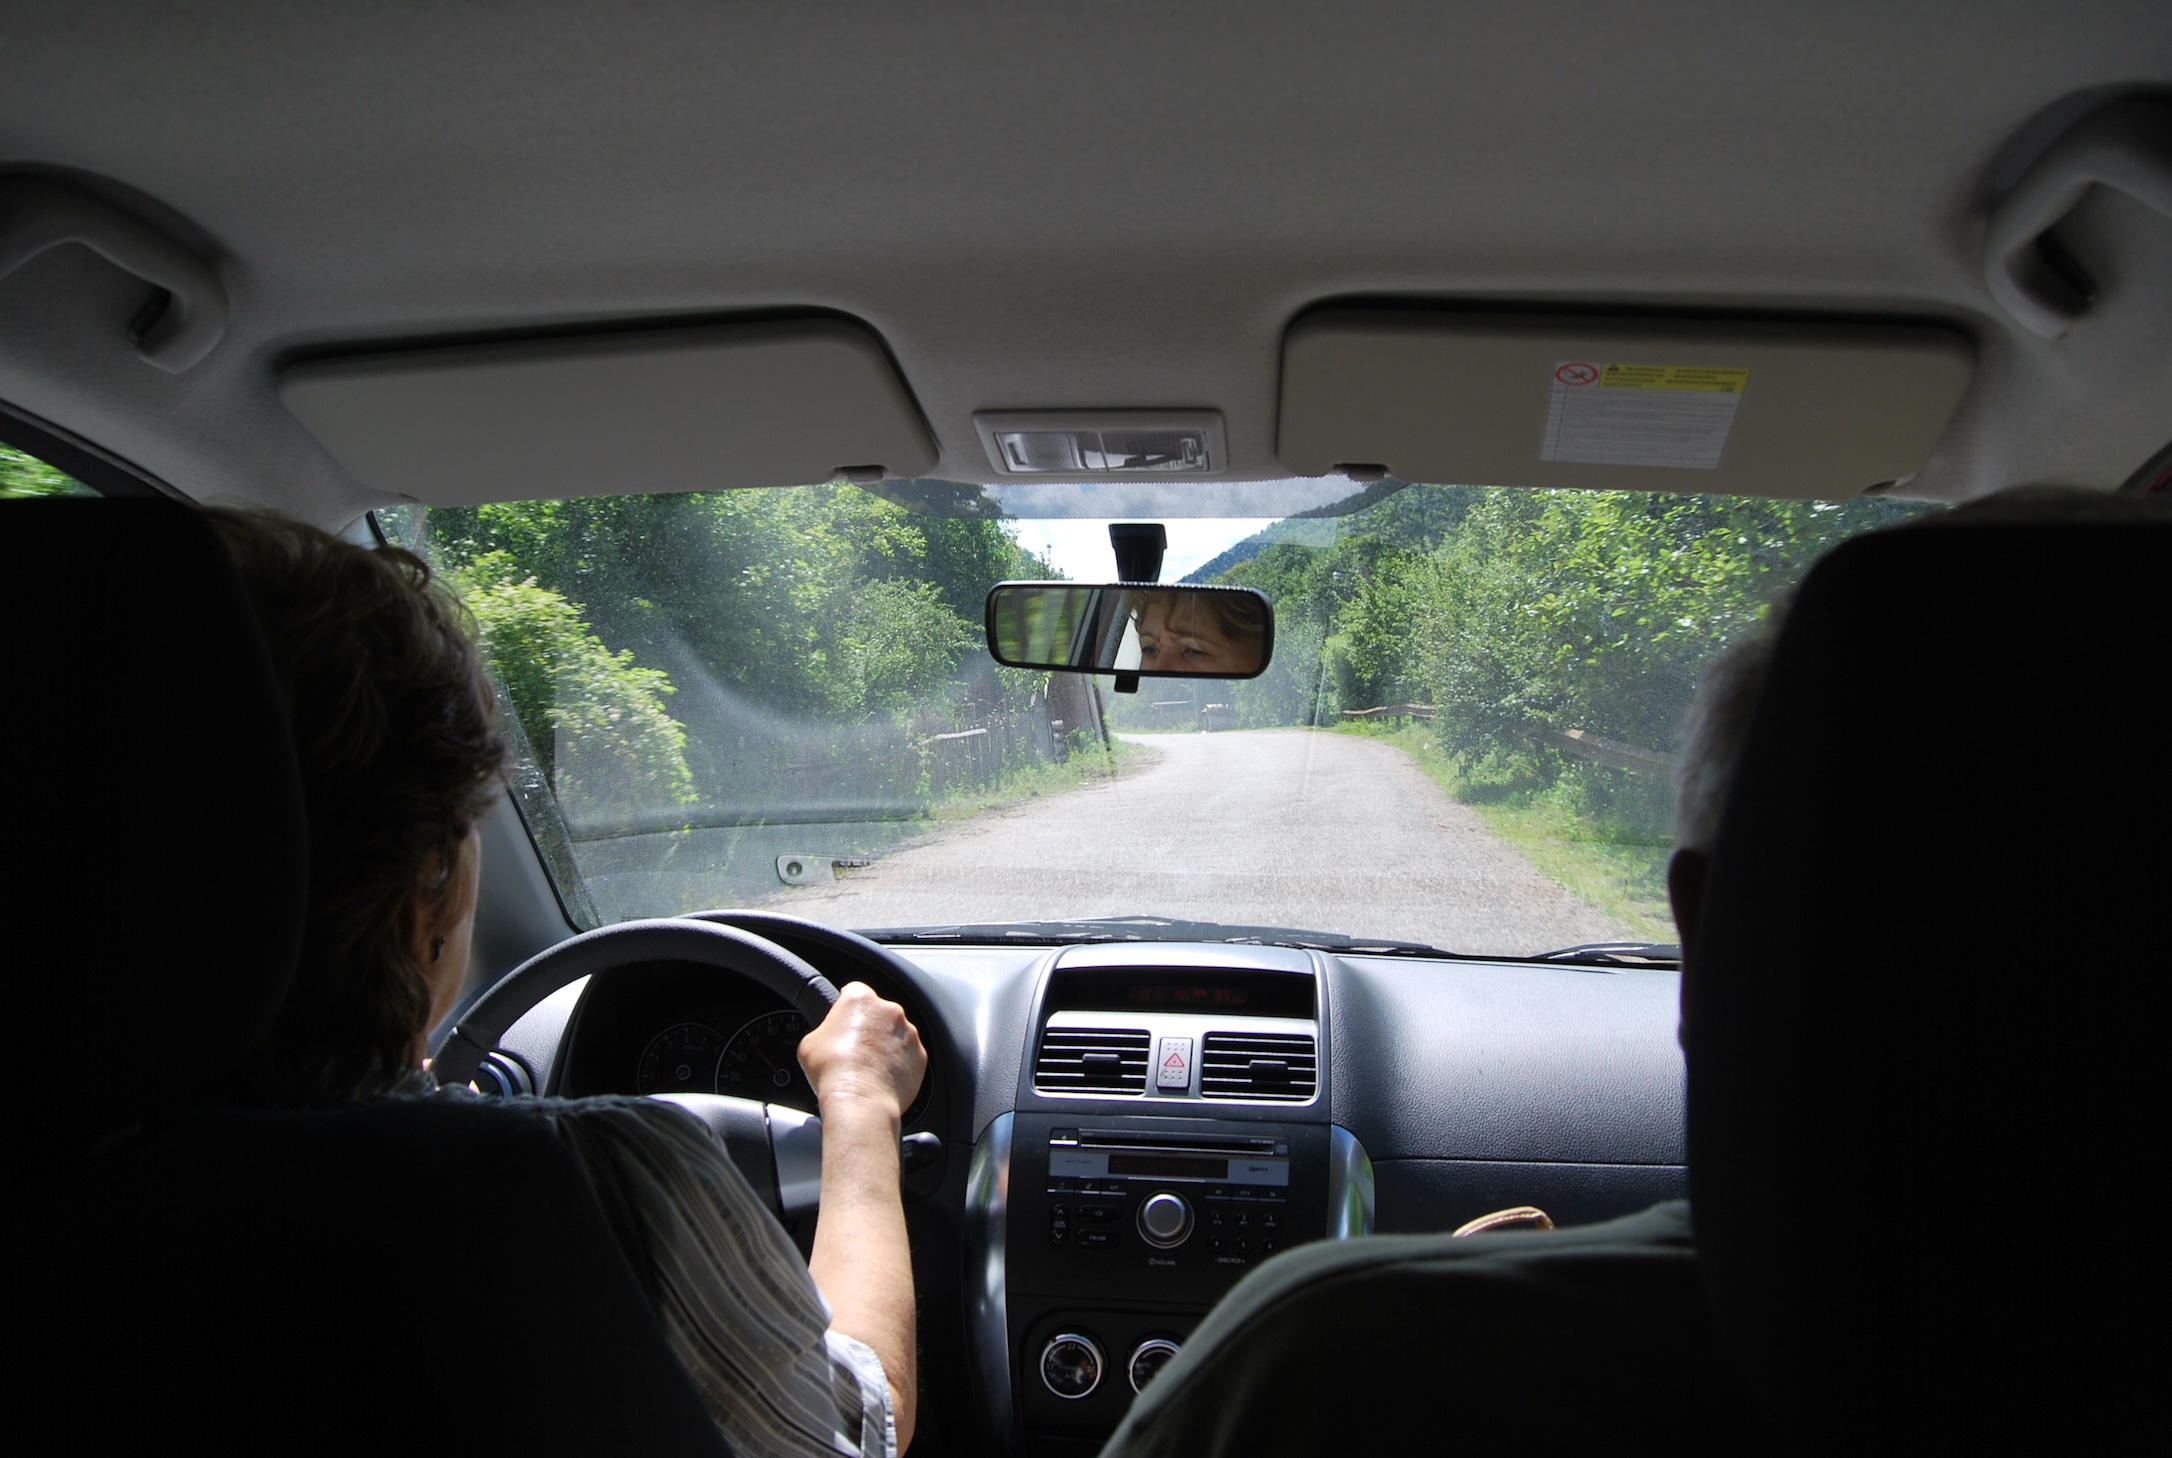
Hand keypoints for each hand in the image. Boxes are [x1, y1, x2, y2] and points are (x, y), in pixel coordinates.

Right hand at [796, 982, 925, 1122]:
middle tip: (853, 1049)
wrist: (860, 1099)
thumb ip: (825, 1030)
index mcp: (860, 999)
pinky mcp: (919, 1055)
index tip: (842, 1018)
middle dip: (868, 1028)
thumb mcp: (810, 1042)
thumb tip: (828, 1037)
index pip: (853, 991)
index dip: (845, 1006)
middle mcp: (889, 1010)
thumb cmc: (833, 1069)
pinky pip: (909, 1056)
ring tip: (868, 1068)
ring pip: (896, 1034)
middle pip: (878, 1013)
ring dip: (885, 1046)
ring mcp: (908, 1033)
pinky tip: (883, 1078)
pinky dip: (900, 1064)